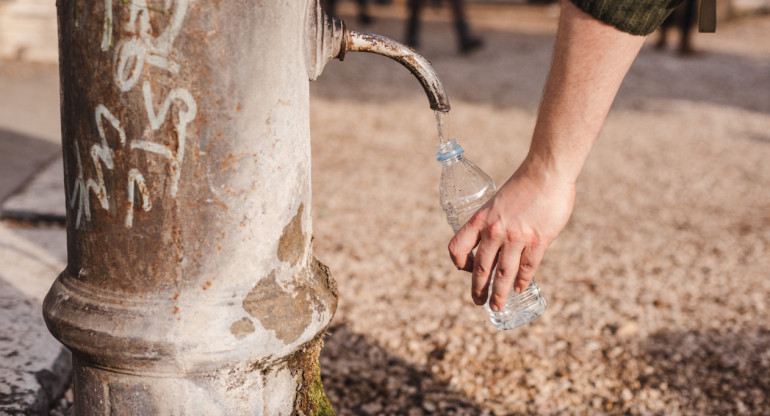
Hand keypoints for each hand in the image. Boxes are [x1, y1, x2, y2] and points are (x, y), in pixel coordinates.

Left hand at [448, 159, 574, 311]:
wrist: (546, 172)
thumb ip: (496, 222)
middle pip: (481, 268)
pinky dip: (522, 282)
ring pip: (503, 275)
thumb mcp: (498, 201)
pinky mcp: (538, 241)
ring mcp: (516, 238)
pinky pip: (527, 269)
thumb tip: (500, 241)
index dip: (459, 262)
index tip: (465, 269)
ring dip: (499, 294)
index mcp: (480, 219)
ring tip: (496, 306)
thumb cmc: (524, 183)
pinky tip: (520, 289)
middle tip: (478, 302)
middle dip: (478, 289)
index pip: (457, 247)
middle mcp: (494, 231)